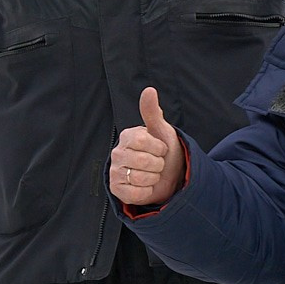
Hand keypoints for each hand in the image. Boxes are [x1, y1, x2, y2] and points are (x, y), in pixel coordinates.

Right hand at [109, 87, 186, 205]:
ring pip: (140, 178)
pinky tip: (146, 186)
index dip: (158, 148)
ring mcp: (115, 172)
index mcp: (127, 137)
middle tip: (157, 163)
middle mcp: (117, 153)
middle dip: (158, 164)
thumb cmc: (164, 152)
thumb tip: (149, 90)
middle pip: (143, 161)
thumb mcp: (162, 131)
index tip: (161, 149)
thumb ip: (152, 112)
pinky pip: (135, 193)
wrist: (169, 176)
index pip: (143, 141)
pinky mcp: (117, 190)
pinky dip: (146, 191)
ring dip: (154, 178)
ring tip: (152, 174)